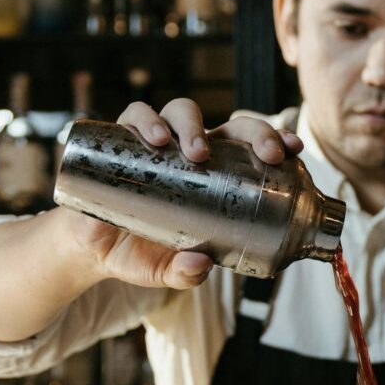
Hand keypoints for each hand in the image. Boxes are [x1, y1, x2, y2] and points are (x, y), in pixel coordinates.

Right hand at [65, 98, 303, 289]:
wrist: (90, 248)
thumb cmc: (140, 252)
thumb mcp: (164, 270)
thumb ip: (183, 273)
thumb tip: (202, 266)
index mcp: (215, 174)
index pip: (249, 148)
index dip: (273, 141)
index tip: (294, 150)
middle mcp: (188, 151)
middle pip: (227, 124)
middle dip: (252, 132)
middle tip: (265, 155)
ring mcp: (155, 142)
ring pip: (179, 111)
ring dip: (193, 126)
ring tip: (196, 153)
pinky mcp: (120, 140)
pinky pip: (132, 116)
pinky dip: (145, 121)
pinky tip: (154, 139)